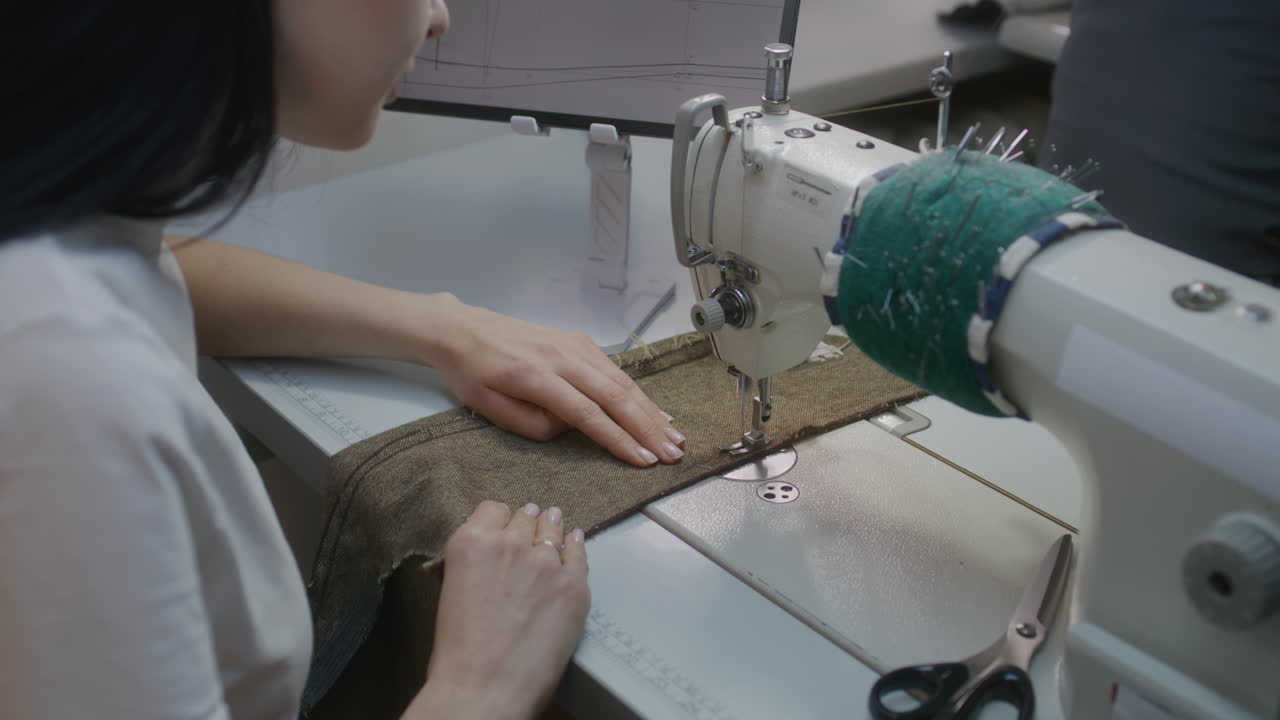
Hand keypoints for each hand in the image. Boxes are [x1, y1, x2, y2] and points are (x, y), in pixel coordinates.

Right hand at [408, 501, 588, 719]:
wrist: (485, 689)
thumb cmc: (459, 654)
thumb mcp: (451, 591)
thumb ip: (473, 564)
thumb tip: (489, 560)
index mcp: (471, 542)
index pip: (492, 509)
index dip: (499, 520)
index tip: (503, 529)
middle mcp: (510, 543)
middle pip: (525, 517)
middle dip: (527, 525)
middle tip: (529, 532)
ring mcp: (546, 562)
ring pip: (554, 529)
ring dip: (551, 530)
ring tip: (554, 526)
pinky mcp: (574, 585)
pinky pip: (580, 553)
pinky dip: (575, 548)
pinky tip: (574, 545)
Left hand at [420, 296, 684, 466]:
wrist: (466, 330)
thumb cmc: (473, 374)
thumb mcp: (489, 408)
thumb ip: (532, 424)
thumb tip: (571, 429)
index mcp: (536, 376)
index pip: (586, 413)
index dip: (617, 439)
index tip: (643, 461)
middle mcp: (562, 356)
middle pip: (614, 395)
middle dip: (647, 427)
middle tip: (672, 454)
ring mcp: (575, 345)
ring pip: (621, 381)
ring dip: (650, 411)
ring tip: (674, 437)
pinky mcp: (581, 341)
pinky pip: (616, 371)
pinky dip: (639, 393)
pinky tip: (656, 411)